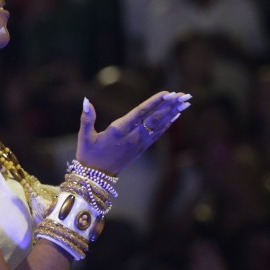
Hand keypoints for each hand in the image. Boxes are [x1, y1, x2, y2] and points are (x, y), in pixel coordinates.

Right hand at [75, 90, 189, 175]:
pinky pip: (157, 134)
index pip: (140, 113)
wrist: (96, 177)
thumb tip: (86, 100)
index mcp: (119, 131)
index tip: (167, 93)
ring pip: (159, 125)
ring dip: (173, 113)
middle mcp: (133, 137)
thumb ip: (87, 118)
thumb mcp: (84, 137)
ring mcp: (139, 143)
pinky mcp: (141, 148)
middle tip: (184, 95)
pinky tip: (176, 116)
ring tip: (185, 102)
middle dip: (170, 105)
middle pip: (155, 118)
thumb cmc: (89, 155)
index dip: (155, 102)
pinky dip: (168, 124)